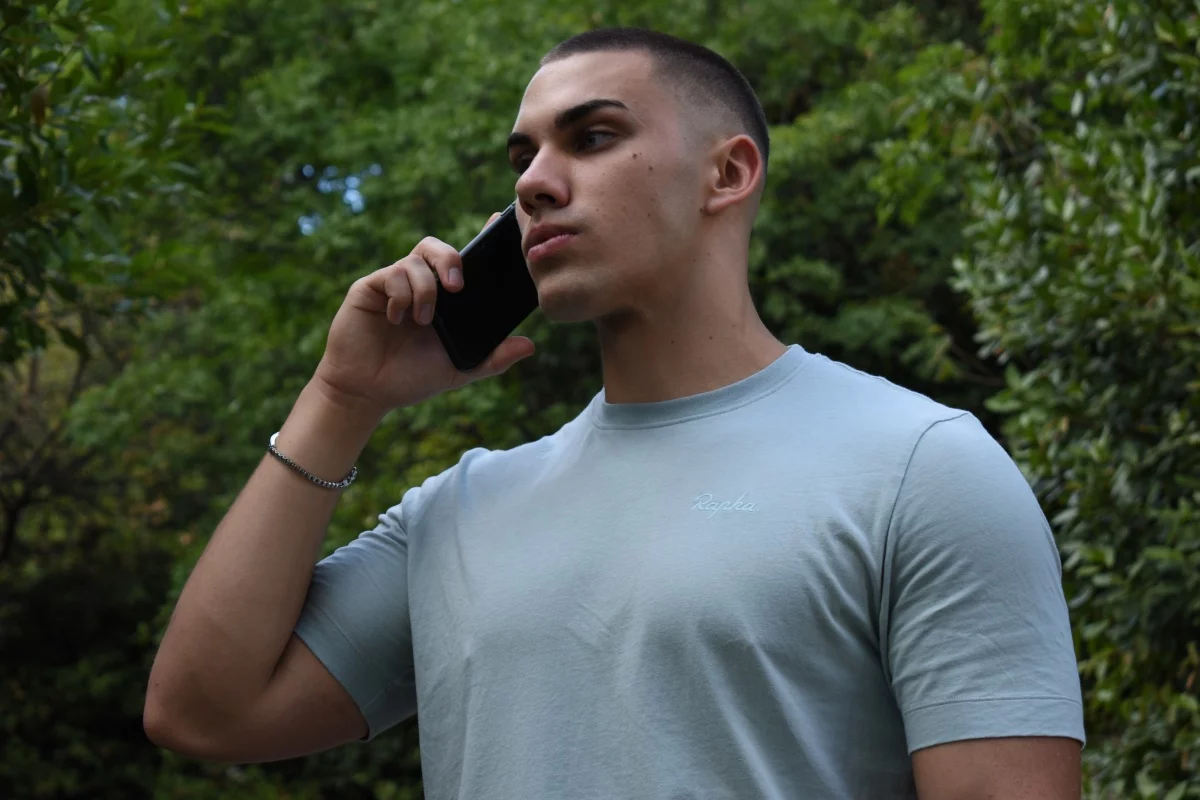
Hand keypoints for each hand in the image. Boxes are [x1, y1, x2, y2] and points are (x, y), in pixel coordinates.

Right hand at [310, 213, 534, 417]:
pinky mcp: (370, 287)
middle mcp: (421, 285)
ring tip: (423, 321)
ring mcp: (394, 284)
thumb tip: (529, 346)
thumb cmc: (411, 378)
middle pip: (438, 248)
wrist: (367, 392)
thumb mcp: (459, 370)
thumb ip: (493, 358)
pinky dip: (401, 294)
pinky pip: (392, 274)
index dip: (481, 238)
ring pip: (416, 260)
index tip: (497, 221)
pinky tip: (397, 318)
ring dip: (425, 289)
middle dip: (450, 259)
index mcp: (445, 300)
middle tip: (457, 286)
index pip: (465, 262)